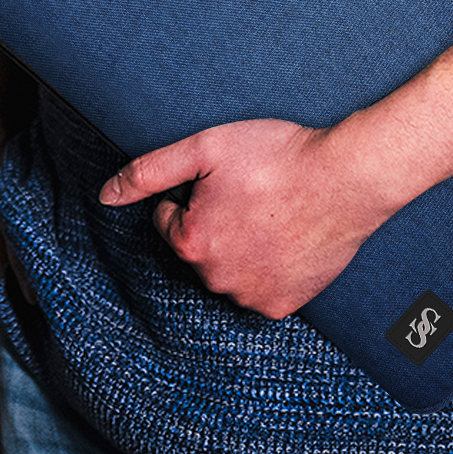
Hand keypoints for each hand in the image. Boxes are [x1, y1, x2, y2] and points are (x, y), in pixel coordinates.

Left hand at [98, 118, 385, 318]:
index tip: (227, 180)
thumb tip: (105, 194)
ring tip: (272, 214)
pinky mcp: (282, 305)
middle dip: (214, 222)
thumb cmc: (278, 156)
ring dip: (240, 247)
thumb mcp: (207, 147)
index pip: (169, 219)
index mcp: (191, 242)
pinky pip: (260, 287)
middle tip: (252, 193)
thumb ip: (149, 171)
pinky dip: (268, 267)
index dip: (195, 193)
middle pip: (197, 247)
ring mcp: (250, 296)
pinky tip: (287, 239)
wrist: (347, 177)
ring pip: (228, 269)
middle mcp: (215, 279)